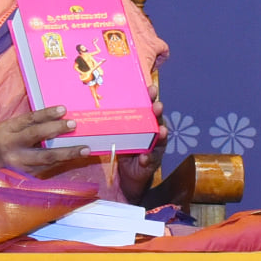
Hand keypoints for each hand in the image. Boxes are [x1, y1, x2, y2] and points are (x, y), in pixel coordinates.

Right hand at [0, 105, 85, 171]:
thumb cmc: (4, 145)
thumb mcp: (9, 131)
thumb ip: (27, 125)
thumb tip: (57, 118)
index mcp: (6, 130)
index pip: (29, 119)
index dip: (46, 113)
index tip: (63, 109)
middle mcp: (10, 146)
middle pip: (35, 135)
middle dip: (56, 129)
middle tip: (74, 124)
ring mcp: (18, 163)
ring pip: (46, 157)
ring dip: (67, 152)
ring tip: (85, 149)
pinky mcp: (26, 176)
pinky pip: (48, 167)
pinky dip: (62, 162)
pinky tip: (75, 158)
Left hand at [117, 84, 168, 201]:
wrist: (129, 172)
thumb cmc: (125, 146)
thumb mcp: (120, 132)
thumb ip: (116, 122)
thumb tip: (99, 106)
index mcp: (145, 122)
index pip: (149, 106)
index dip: (151, 98)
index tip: (151, 88)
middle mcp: (153, 132)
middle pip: (158, 119)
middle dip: (158, 112)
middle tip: (157, 106)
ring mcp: (155, 147)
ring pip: (160, 139)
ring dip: (161, 134)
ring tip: (161, 131)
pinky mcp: (152, 161)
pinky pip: (150, 159)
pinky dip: (148, 158)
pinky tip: (144, 157)